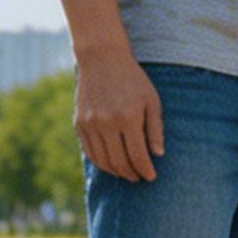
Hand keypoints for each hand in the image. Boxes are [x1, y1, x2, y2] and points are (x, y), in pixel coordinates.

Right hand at [76, 51, 162, 181]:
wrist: (102, 59)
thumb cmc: (133, 80)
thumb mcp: (151, 100)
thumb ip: (155, 128)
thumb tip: (158, 155)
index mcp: (128, 117)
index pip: (137, 155)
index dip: (146, 170)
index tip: (152, 177)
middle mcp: (106, 123)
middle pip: (119, 161)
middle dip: (131, 174)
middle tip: (139, 178)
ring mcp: (90, 124)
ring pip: (103, 160)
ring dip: (116, 171)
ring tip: (127, 173)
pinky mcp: (79, 123)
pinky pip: (89, 152)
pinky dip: (101, 162)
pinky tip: (111, 163)